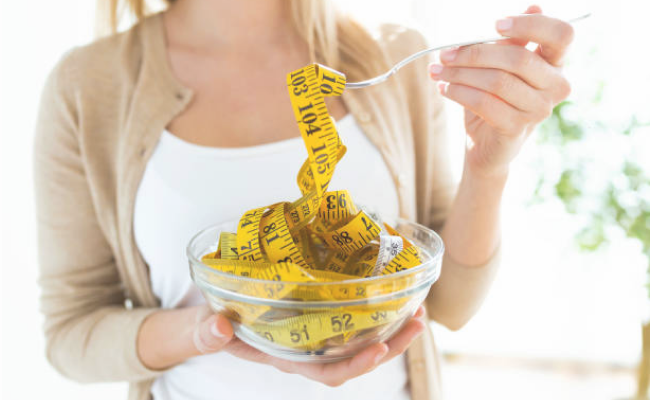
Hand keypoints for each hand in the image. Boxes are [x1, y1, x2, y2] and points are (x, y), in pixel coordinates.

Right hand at [192, 304, 426, 386]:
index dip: (355, 365)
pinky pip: (352, 319)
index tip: (380, 348)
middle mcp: (308, 351)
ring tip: (418, 308)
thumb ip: (208, 333)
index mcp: (287, 359)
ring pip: (361, 339)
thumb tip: (218, 328)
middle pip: (357, 357)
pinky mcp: (317, 316)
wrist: (214, 319)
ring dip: (392, 327)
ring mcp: (315, 334)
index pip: (327, 372)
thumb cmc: (213, 326)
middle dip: (391, 345)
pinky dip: (375, 310)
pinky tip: (391, 291)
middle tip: (418, 321)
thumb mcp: (206, 329)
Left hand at [428, 5, 573, 178]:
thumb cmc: (494, 97)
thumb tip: (532, 5)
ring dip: (460, 73)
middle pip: (518, 58)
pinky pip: (485, 103)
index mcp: (556, 63)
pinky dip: (459, 92)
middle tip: (444, 54)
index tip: (495, 24)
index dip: (531, 25)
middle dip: (475, 53)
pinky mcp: (517, 128)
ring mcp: (539, 110)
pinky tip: (444, 87)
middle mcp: (556, 86)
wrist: (486, 143)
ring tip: (438, 71)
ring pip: (497, 81)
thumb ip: (511, 41)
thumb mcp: (501, 65)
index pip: (562, 34)